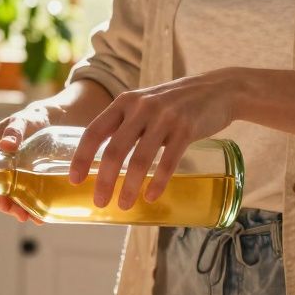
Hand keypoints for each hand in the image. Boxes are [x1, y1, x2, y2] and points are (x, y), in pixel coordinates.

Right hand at [0, 101, 59, 223]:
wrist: (54, 118)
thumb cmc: (34, 117)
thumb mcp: (24, 122)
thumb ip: (14, 131)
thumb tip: (6, 145)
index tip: (5, 204)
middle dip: (6, 206)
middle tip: (23, 215)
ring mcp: (4, 170)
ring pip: (6, 194)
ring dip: (17, 208)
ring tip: (33, 217)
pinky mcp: (18, 175)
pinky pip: (17, 192)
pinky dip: (25, 203)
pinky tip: (37, 213)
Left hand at [68, 69, 243, 210]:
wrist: (219, 89)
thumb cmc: (175, 103)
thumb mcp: (144, 105)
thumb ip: (126, 125)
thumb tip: (105, 162)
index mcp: (124, 102)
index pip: (94, 131)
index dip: (81, 157)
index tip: (75, 180)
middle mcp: (141, 108)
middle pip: (114, 150)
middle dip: (104, 180)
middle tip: (99, 202)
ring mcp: (165, 117)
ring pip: (140, 159)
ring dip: (129, 187)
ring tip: (124, 205)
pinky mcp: (187, 128)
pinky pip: (168, 161)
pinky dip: (158, 182)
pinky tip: (151, 196)